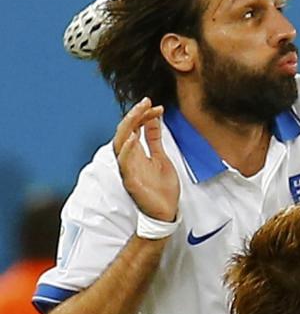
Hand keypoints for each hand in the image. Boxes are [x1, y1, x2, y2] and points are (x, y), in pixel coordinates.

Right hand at [113, 98, 179, 221]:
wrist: (166, 212)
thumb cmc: (161, 187)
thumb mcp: (160, 157)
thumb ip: (154, 139)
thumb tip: (154, 117)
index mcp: (136, 153)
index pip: (133, 128)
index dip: (142, 115)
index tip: (155, 106)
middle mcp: (129, 160)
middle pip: (124, 133)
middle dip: (133, 115)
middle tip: (146, 101)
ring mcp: (128, 170)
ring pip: (120, 145)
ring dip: (129, 127)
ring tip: (138, 112)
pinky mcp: (131, 182)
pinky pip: (124, 164)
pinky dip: (127, 150)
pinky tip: (134, 138)